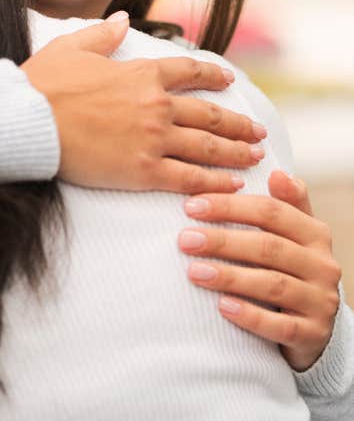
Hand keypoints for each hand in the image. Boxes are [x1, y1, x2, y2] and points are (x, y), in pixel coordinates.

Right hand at [21, 13, 265, 193]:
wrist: (28, 120)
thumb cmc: (43, 83)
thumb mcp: (72, 48)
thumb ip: (103, 35)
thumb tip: (124, 19)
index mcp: (141, 73)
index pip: (189, 71)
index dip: (213, 74)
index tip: (228, 80)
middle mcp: (156, 105)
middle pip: (210, 114)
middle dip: (238, 123)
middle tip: (257, 131)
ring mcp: (153, 139)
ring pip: (208, 147)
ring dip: (237, 152)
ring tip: (256, 157)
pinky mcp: (143, 171)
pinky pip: (190, 178)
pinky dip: (215, 182)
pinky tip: (232, 184)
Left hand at [180, 170, 342, 370]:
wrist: (312, 322)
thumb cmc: (290, 265)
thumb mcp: (292, 232)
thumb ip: (285, 203)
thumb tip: (277, 172)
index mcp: (314, 233)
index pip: (271, 212)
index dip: (230, 206)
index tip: (190, 206)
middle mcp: (322, 265)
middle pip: (268, 247)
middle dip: (223, 241)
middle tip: (184, 239)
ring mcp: (320, 301)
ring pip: (272, 285)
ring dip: (230, 277)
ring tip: (194, 271)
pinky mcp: (313, 334)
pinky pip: (280, 326)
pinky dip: (250, 315)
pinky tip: (222, 307)